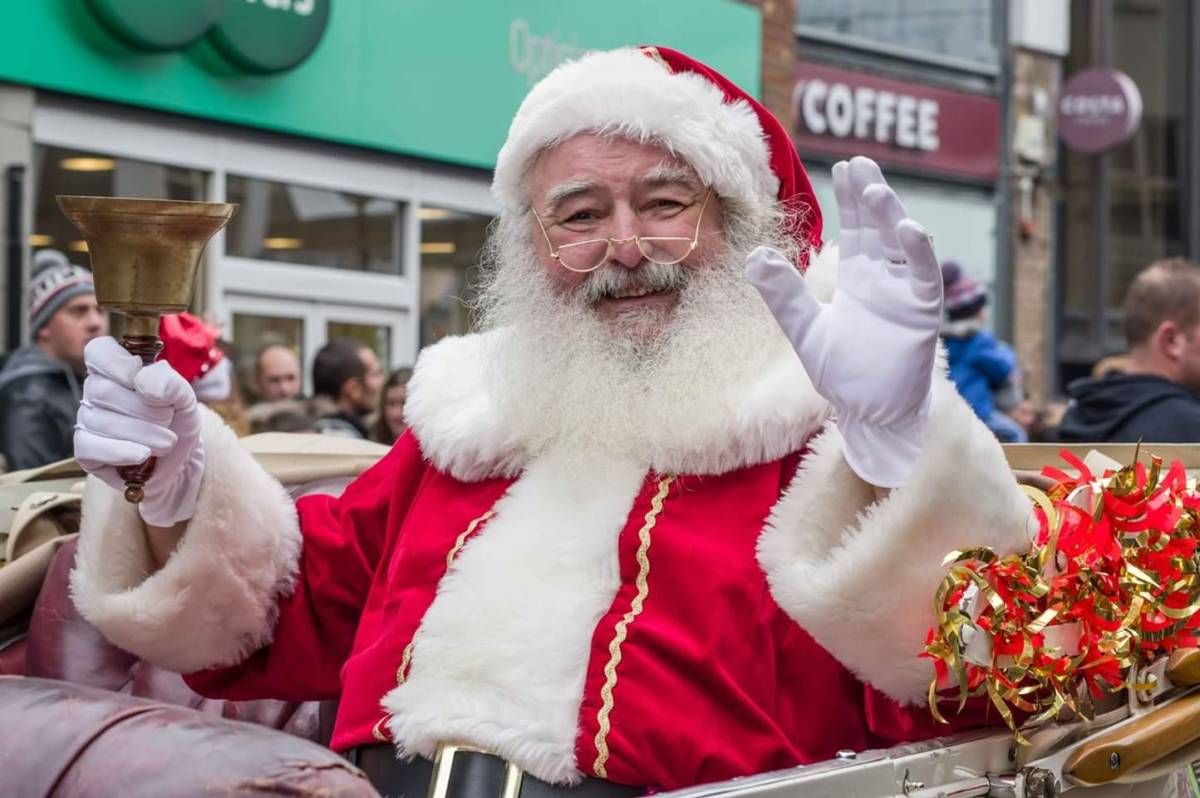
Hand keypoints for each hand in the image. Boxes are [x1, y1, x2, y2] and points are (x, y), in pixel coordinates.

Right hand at [74, 337, 205, 525]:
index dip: (118, 364)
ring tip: (166, 441)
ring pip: (101, 421)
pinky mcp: (85, 450)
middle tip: (168, 419)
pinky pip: (91, 447)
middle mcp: (96, 390)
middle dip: (146, 409)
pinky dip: (122, 451)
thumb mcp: (185, 398)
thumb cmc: (177, 421)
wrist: (180, 460)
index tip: (142, 382)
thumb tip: (141, 381)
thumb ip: (170, 383)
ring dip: (144, 434)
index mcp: (117, 368)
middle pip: (103, 391)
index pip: (99, 351)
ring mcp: (87, 420)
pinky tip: (142, 455)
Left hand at [745, 157, 941, 486]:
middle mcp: (885, 277)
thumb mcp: (804, 330)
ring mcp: (906, 292)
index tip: (842, 166)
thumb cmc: (842, 374)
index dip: (850, 199)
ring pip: (903, 243)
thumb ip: (782, 295)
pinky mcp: (923, 312)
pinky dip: (919, 251)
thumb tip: (753, 257)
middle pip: (879, 226)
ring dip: (891, 216)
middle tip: (859, 163)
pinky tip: (909, 228)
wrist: (870, 414)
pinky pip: (925, 275)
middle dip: (869, 195)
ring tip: (875, 190)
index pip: (854, 229)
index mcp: (858, 277)